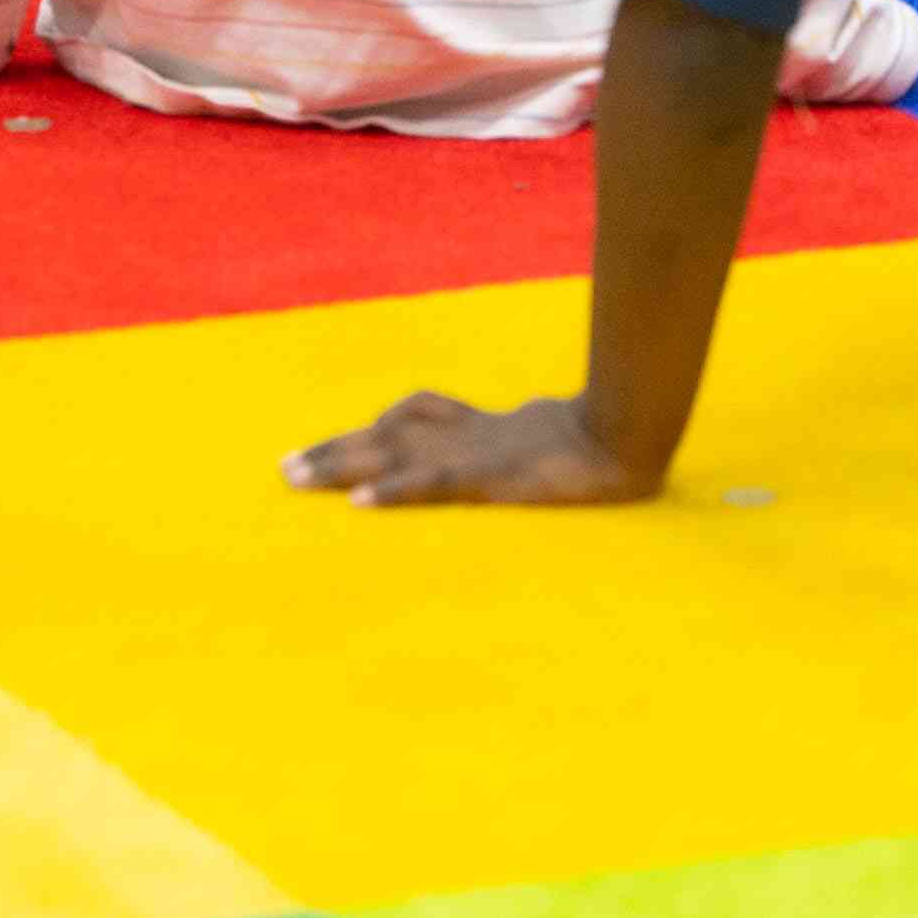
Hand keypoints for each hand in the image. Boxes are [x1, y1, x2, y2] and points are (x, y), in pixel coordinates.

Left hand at [283, 390, 657, 509]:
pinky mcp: (489, 476)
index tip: (342, 440)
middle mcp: (471, 433)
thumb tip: (534, 438)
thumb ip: (536, 440)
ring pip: (393, 451)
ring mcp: (476, 452)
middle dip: (337, 448)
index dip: (378, 426)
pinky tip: (360, 505)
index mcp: (489, 425)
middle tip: (286, 467)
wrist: (630, 436)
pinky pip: (432, 484)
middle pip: (388, 432)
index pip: (420, 411)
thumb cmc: (609, 438)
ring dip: (341, 463)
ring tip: (296, 477)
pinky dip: (394, 491)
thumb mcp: (564, 440)